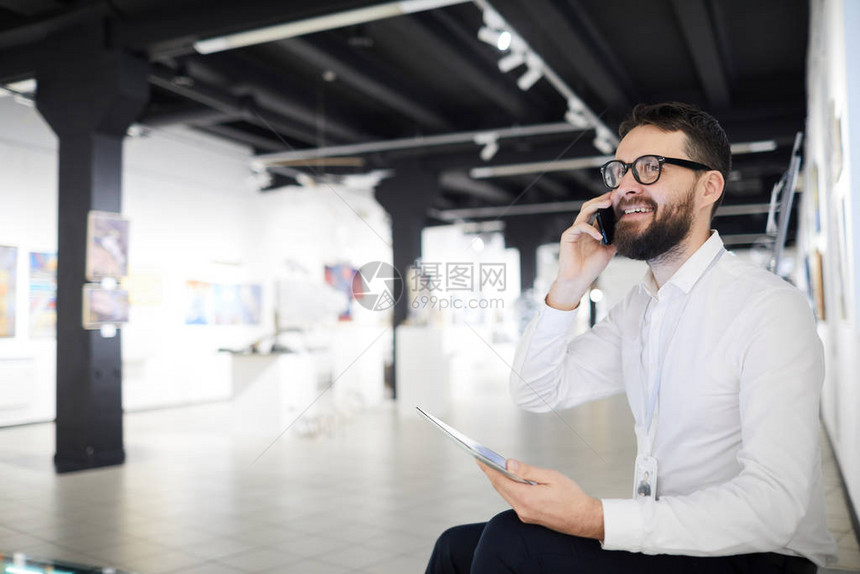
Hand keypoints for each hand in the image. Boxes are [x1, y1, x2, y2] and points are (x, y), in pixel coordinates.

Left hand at [478, 459, 604, 539]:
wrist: (585, 519)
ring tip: (495, 468)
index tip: (479, 459)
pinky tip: (511, 481)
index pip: (500, 480)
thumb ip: (528, 471)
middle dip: (492, 474)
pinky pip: (514, 500)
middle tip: (484, 461)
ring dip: (501, 482)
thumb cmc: (572, 498)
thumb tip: (509, 464)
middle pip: (501, 488)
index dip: (488, 469)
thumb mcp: (551, 477)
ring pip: (507, 495)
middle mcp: (523, 509)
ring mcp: (525, 515)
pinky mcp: (529, 517)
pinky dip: (509, 489)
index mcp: (526, 498)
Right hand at [547, 193, 616, 309]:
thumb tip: (628, 229)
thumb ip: (615, 239)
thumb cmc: (591, 267)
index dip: (607, 204)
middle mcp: (582, 228)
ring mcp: (574, 231)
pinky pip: (580, 226)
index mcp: (590, 230)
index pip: (598, 212)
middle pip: (590, 206)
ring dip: (596, 205)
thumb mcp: (609, 251)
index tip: (619, 198)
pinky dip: (590, 229)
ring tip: (608, 203)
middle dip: (602, 199)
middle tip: (614, 195)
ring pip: (584, 211)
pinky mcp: (567, 236)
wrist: (579, 280)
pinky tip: (599, 236)